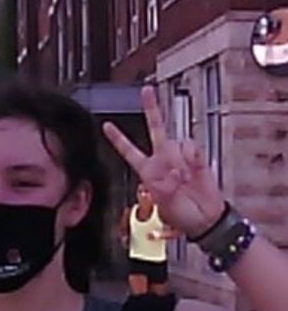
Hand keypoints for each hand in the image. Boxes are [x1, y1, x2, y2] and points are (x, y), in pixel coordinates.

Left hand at [103, 86, 224, 238]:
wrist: (205, 218)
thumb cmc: (181, 214)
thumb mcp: (164, 205)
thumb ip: (163, 188)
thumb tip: (169, 173)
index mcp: (148, 171)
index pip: (129, 151)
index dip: (118, 139)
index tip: (106, 125)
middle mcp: (163, 160)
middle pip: (156, 129)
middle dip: (152, 109)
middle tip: (147, 92)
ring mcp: (180, 157)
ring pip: (175, 142)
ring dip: (178, 160)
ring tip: (183, 179)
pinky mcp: (197, 158)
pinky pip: (192, 148)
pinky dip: (192, 158)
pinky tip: (193, 170)